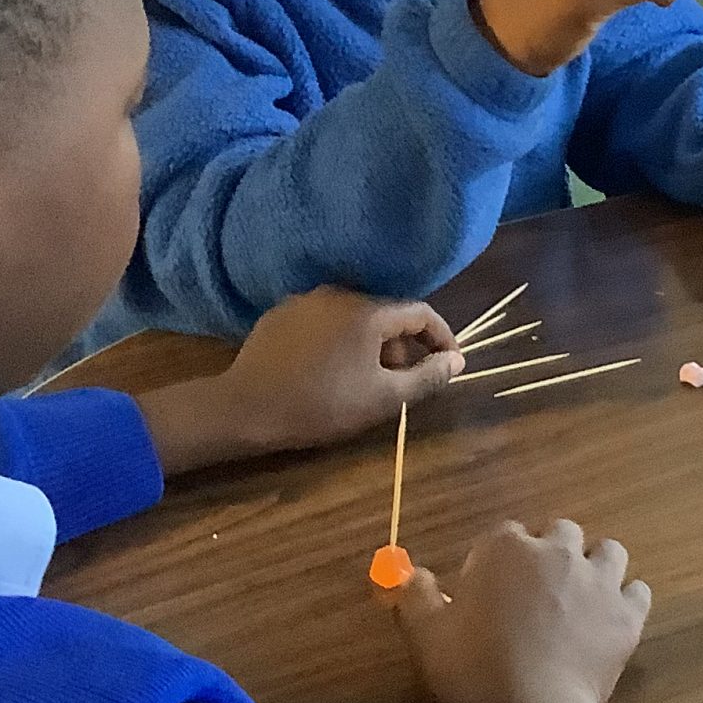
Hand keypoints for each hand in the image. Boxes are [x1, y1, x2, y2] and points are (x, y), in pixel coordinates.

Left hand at [136, 287, 462, 475]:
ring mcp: (305, 300)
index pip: (422, 312)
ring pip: (354, 317)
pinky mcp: (280, 314)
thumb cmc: (322, 405)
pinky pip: (324, 321)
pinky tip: (329, 369)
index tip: (449, 364)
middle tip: (402, 382)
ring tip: (365, 379)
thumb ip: (427, 377)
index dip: (442, 338)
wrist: (245, 409)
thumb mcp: (384, 399)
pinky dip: (338, 340)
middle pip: (386, 314)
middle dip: (402, 346)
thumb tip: (456, 361)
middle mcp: (339, 293)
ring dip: (370, 344)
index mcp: (369, 311)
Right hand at [383, 520, 651, 702]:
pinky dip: (627, 601)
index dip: (497, 560)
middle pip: (561, 532)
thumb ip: (417, 596)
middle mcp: (558, 552)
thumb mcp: (427, 635)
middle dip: (550, 553)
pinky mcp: (628, 615)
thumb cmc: (473, 672)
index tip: (490, 590)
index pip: (504, 534)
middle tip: (536, 592)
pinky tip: (611, 621)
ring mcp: (599, 581)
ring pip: (608, 551)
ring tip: (580, 598)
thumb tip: (409, 573)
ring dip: (595, 566)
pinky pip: (638, 591)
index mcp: (506, 548)